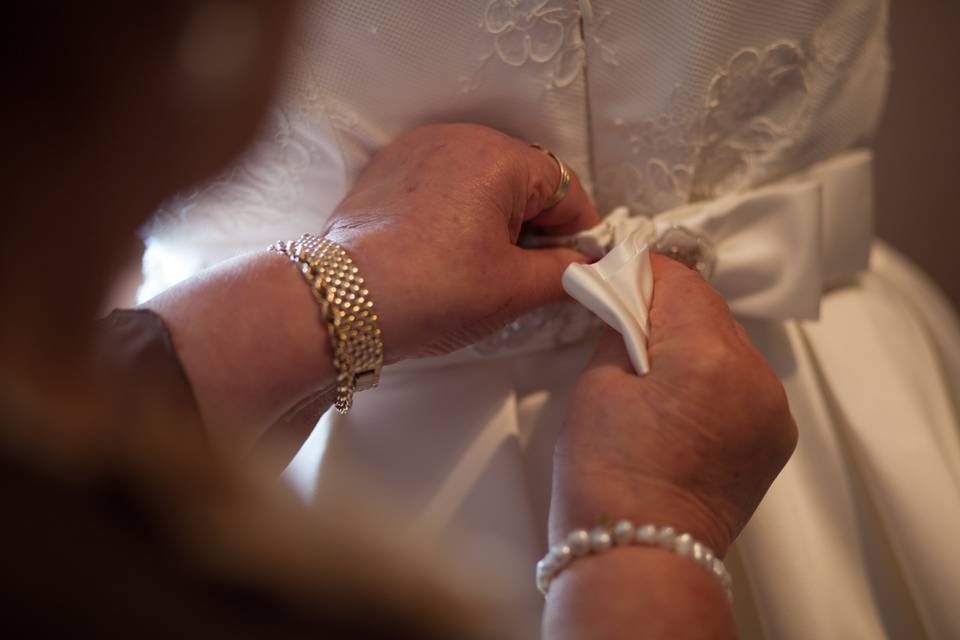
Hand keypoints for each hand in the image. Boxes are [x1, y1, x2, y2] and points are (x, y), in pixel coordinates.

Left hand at [322, 123, 599, 360]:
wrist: (341, 303)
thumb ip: (564, 272)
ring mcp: (416, 150)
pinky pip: (440, 185)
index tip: (577, 269)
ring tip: (480, 269)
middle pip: (521, 180)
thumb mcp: (513, 288)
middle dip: (534, 225)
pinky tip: (442, 254)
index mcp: (498, 156)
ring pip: (479, 182)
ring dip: (494, 219)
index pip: (565, 188)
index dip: (579, 233)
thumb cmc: (433, 290)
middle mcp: (458, 137)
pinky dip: (454, 213)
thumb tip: (584, 267)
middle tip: (527, 275)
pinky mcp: (385, 171)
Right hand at [551, 255, 796, 555]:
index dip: (644, 272)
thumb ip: (621, 329)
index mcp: (710, 357)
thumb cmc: (609, 481)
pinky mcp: (772, 438)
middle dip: (667, 309)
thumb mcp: (597, 385)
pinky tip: (677, 401)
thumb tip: (629, 305)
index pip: (681, 281)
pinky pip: (742, 382)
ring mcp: (771, 411)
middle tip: (625, 324)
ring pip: (728, 345)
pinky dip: (712, 378)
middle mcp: (755, 379)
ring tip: (650, 373)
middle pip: (709, 310)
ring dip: (691, 344)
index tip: (619, 274)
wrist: (639, 557)